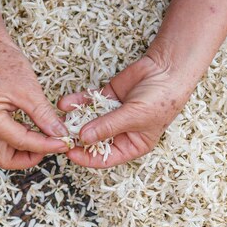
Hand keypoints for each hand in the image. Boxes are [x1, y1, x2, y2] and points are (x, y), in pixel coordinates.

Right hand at [0, 33, 68, 169]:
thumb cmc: (3, 62)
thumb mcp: (29, 90)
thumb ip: (44, 116)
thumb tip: (60, 135)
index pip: (23, 142)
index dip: (47, 145)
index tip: (65, 142)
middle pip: (9, 160)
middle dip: (33, 157)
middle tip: (54, 145)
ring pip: (8, 152)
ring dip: (29, 149)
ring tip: (49, 137)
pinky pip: (7, 140)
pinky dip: (24, 139)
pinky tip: (39, 130)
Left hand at [57, 45, 203, 167]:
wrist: (167, 69)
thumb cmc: (161, 99)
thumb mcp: (134, 117)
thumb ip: (108, 127)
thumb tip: (84, 138)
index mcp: (132, 145)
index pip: (105, 158)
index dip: (87, 158)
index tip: (69, 153)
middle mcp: (120, 132)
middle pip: (93, 140)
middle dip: (76, 138)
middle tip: (59, 136)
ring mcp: (112, 114)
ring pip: (88, 120)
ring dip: (73, 120)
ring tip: (58, 120)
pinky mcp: (107, 98)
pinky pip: (88, 103)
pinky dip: (76, 103)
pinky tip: (65, 104)